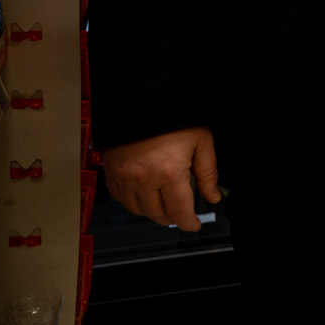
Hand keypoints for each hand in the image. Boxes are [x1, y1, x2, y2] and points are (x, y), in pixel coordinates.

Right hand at [104, 127, 219, 232]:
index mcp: (168, 173)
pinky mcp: (111, 174)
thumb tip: (213, 196)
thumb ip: (208, 173)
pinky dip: (134, 202)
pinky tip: (145, 193)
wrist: (142, 100)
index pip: (179, 211)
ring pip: (138, 211)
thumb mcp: (201, 142)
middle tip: (182, 212)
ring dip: (153, 211)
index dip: (188, 223)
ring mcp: (124, 178)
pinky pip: (121, 199)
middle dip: (173, 217)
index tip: (193, 225)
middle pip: (158, 215)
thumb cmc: (173, 118)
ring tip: (165, 201)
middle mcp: (143, 179)